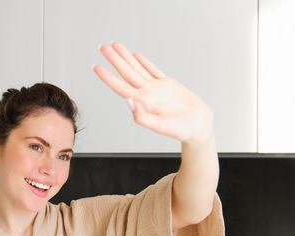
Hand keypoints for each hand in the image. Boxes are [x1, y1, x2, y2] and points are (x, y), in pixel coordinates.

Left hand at [93, 42, 213, 146]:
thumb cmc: (180, 130)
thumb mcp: (160, 126)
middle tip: (103, 47)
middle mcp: (146, 94)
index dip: (107, 77)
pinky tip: (136, 55)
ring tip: (115, 45)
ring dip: (126, 56)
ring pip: (138, 67)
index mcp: (142, 103)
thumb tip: (129, 102)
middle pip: (126, 72)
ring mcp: (156, 88)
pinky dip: (144, 62)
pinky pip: (153, 70)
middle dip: (114, 59)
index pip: (120, 87)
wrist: (198, 126)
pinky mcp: (168, 84)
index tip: (96, 67)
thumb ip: (143, 117)